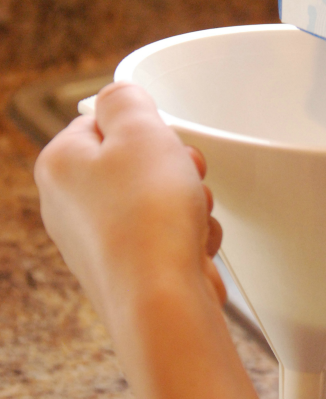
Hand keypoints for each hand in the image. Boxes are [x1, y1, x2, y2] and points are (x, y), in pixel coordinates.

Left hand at [34, 82, 224, 330]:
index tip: (164, 141)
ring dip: (188, 203)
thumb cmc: (149, 217)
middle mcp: (69, 206)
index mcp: (60, 164)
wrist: (162, 300)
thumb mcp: (140, 129)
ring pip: (158, 200)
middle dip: (173, 168)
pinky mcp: (127, 271)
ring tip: (191, 218)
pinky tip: (193, 249)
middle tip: (185, 176)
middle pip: (135, 163)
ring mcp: (96, 243)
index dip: (145, 127)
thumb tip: (119, 100)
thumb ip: (125, 98)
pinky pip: (166, 238)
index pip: (103, 122)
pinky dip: (187, 239)